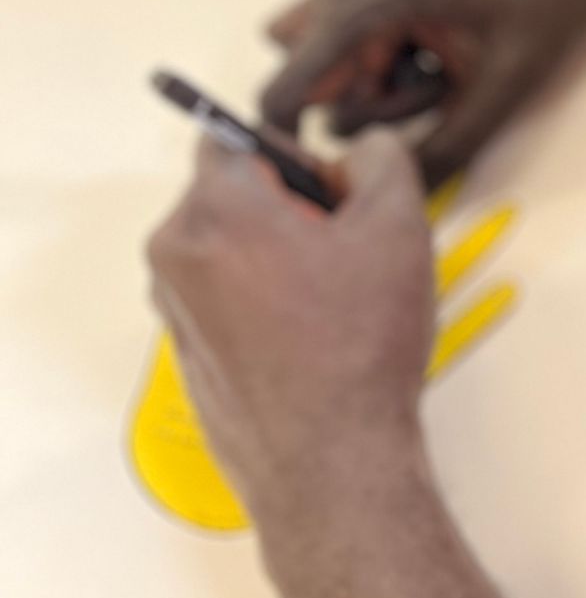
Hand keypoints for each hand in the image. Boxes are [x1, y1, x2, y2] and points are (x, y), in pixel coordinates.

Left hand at [146, 130, 436, 536]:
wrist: (330, 462)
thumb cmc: (355, 351)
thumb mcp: (398, 226)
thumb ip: (381, 158)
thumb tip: (361, 151)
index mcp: (216, 209)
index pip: (235, 136)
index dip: (295, 155)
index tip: (334, 194)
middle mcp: (176, 254)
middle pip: (231, 191)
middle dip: (289, 206)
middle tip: (346, 248)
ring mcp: (174, 307)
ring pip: (230, 245)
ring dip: (278, 253)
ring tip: (335, 299)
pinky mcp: (187, 349)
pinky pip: (225, 295)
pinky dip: (265, 298)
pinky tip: (314, 335)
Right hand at [260, 0, 585, 189]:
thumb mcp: (504, 85)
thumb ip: (449, 148)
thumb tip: (404, 205)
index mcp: (364, 3)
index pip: (284, 92)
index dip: (293, 144)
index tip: (341, 173)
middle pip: (315, 89)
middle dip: (372, 107)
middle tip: (440, 88)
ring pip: (333, 69)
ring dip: (380, 86)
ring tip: (445, 69)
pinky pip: (351, 45)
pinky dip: (386, 62)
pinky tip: (439, 53)